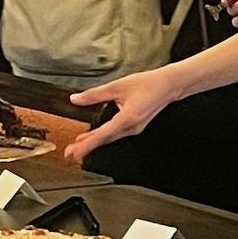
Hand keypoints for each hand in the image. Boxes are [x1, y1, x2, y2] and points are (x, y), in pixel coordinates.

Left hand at [64, 69, 178, 163]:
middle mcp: (131, 128)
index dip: (87, 145)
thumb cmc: (147, 84)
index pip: (102, 135)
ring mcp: (134, 129)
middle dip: (86, 148)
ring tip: (78, 147)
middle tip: (70, 154)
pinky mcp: (135, 127)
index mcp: (127, 119)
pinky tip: (94, 136)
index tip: (75, 153)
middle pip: (105, 141)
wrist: (168, 86)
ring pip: (110, 139)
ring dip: (94, 143)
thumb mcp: (116, 86)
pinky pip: (115, 135)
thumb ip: (94, 94)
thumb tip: (76, 99)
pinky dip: (103, 137)